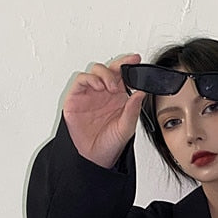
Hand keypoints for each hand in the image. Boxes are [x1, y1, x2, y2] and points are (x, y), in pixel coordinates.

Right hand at [62, 53, 146, 168]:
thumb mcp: (126, 128)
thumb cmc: (110, 144)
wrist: (94, 158)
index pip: (124, 76)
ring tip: (112, 87)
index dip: (129, 65)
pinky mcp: (76, 98)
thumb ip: (133, 110)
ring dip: (105, 74)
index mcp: (119, 98)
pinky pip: (81, 81)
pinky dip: (89, 79)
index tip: (136, 59)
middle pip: (109, 70)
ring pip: (96, 71)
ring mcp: (90, 94)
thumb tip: (141, 93)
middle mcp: (104, 94)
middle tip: (124, 70)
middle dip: (117, 66)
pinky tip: (98, 86)